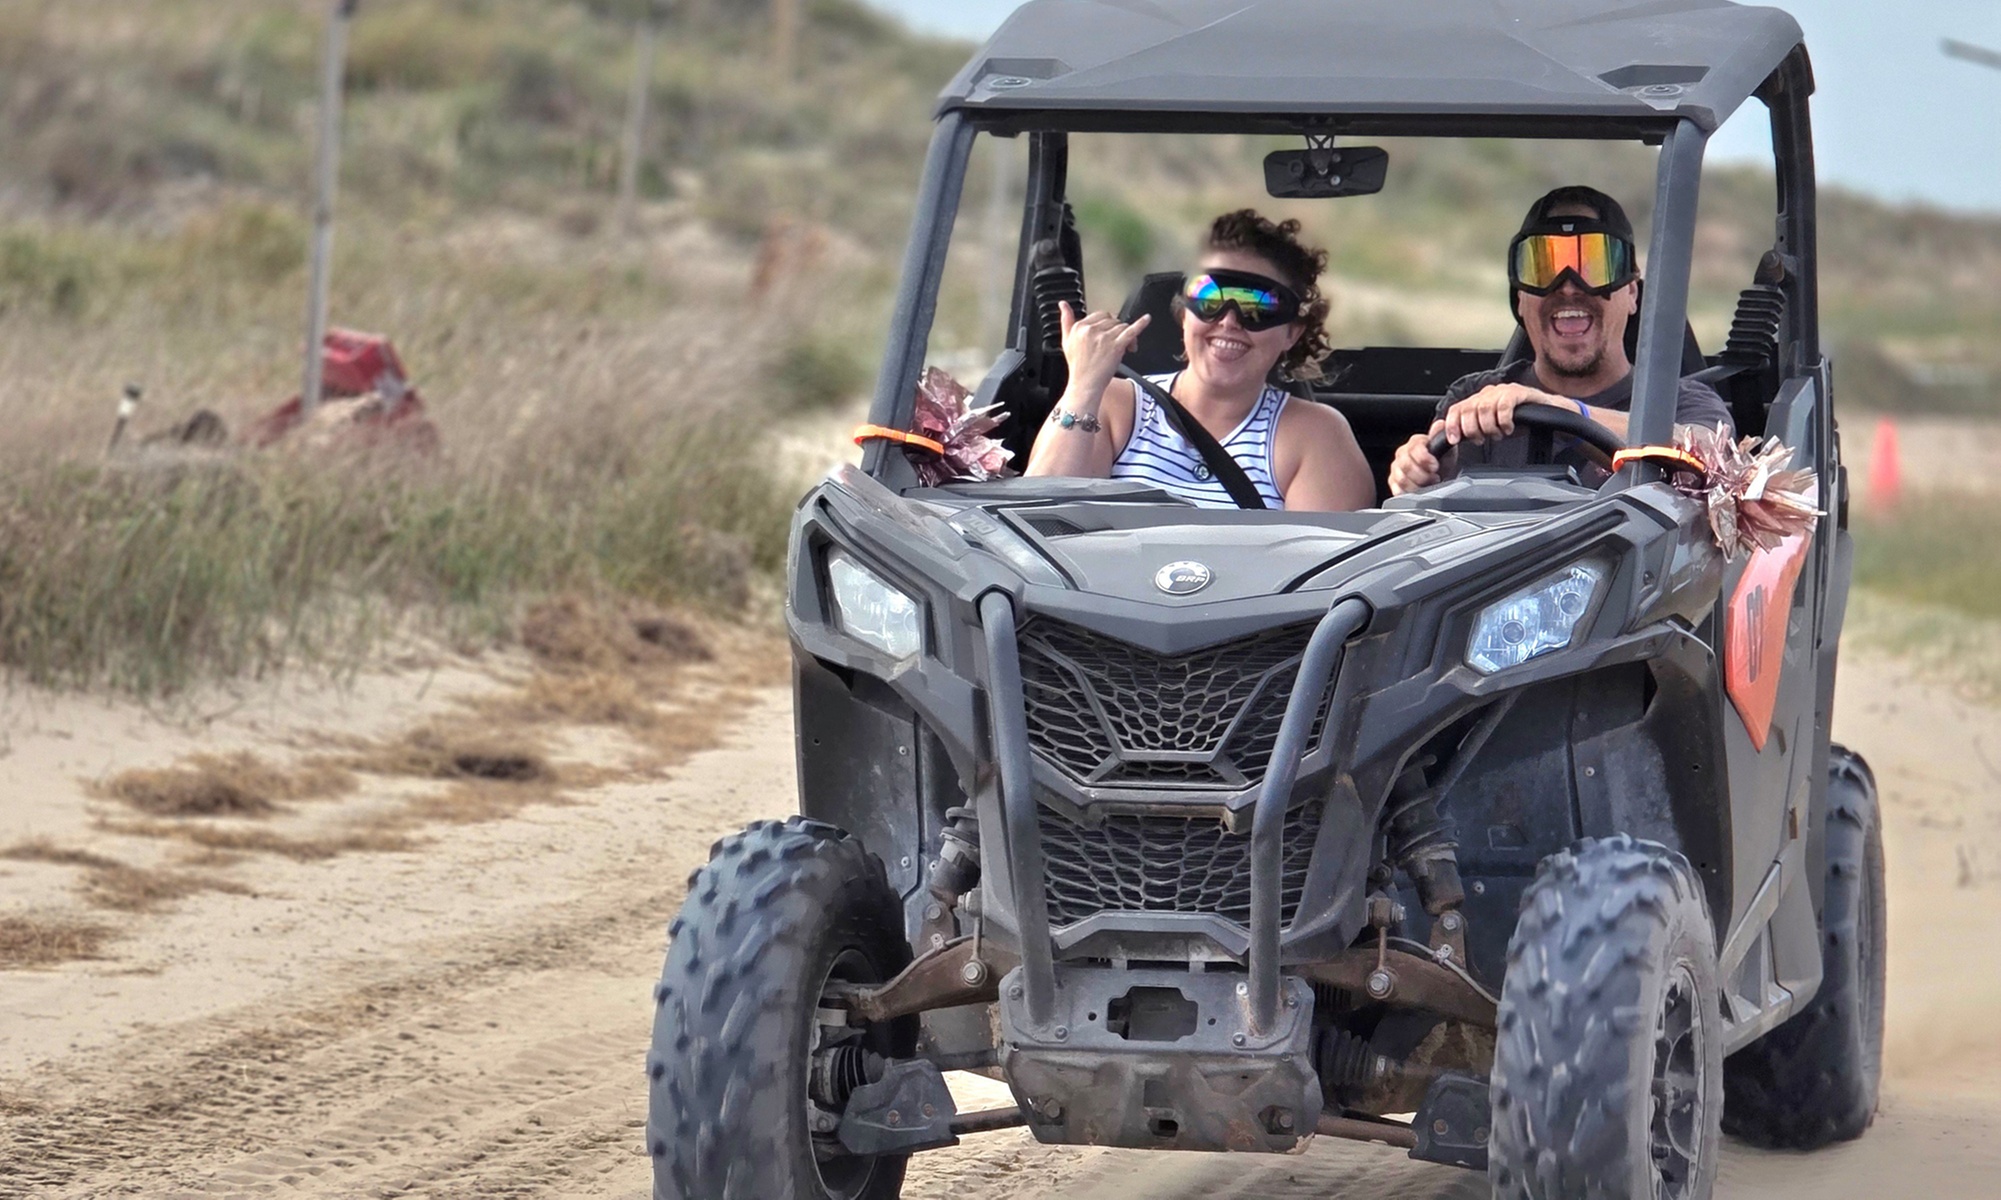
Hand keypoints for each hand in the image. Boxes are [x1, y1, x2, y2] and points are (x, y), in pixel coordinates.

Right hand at [1058, 302, 1150, 400]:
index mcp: (1079, 327)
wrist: (1085, 385)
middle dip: (1117, 330)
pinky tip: (1147, 319)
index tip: (1108, 336)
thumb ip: (1066, 320)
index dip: (1107, 325)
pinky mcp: (1116, 346)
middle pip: (1112, 320)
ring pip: (1122, 326)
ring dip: (1126, 336)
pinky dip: (1141, 324)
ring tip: (1125, 348)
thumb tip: (1063, 304)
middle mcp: (1091, 330)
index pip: (1100, 316)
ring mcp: (1104, 337)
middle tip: (1116, 344)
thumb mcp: (1066, 341)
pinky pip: (1131, 331)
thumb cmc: (1078, 366)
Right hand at [1389, 421, 1446, 495]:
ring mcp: (1396, 468)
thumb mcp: (1446, 446)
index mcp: (1415, 443)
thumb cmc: (1442, 460)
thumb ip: (1441, 435)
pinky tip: (1419, 490)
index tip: (1435, 466)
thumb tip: (1441, 424)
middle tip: (1435, 478)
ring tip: (1429, 485)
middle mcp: (1402, 454)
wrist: (1440, 473)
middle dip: (1422, 475)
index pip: (1414, 449)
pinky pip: (1397, 489)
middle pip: (1405, 466)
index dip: (1424, 458)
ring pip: (1401, 479)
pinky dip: (1409, 492)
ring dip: (1418, 485)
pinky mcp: (1393, 482)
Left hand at [1439, 384, 1580, 445]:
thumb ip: (1475, 431)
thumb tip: (1459, 442)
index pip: (1456, 409)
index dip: (1452, 425)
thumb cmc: (1519, 421)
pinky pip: (1504, 406)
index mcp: (1477, 401)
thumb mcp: (1492, 427)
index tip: (1454, 440)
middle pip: (1468, 409)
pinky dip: (1504, 421)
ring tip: (1498, 434)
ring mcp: (1501, 391)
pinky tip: (1509, 428)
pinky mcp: (1517, 392)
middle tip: (1483, 439)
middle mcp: (1487, 393)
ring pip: (1484, 408)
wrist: (1547, 412)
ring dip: (1489, 427)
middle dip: (1473, 429)